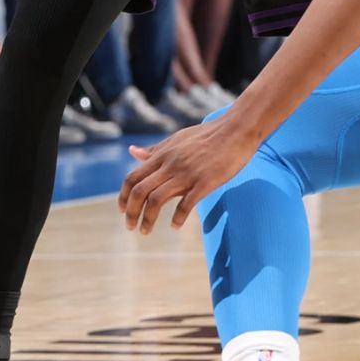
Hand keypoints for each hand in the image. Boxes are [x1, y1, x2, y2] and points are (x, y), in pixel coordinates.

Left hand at [119, 118, 260, 233]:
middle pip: (139, 191)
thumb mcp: (176, 139)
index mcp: (162, 155)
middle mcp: (170, 164)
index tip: (123, 211)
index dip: (123, 196)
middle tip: (130, 227)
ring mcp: (187, 173)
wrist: (236, 130)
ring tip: (145, 231)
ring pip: (156, 199)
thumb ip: (154, 150)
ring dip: (147, 219)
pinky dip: (177, 218)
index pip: (132, 177)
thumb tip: (132, 151)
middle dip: (131, 212)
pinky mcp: (205, 182)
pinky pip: (186, 204)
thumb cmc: (207, 135)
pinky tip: (175, 226)